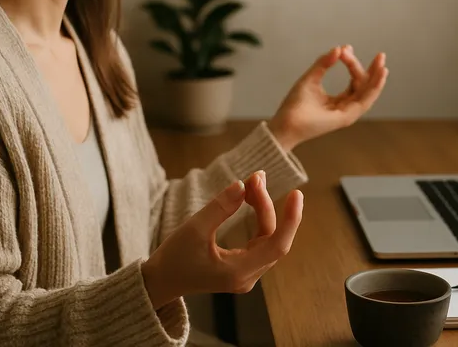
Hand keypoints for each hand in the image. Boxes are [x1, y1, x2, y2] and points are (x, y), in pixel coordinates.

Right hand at [141, 171, 302, 309]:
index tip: (297, 194)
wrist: (160, 282)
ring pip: (267, 237)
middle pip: (271, 237)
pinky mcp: (243, 268)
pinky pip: (260, 240)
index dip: (291, 219)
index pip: (277, 245)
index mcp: (238, 272)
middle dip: (266, 204)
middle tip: (255, 176)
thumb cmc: (174, 258)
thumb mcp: (194, 229)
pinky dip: (257, 218)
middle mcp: (247, 277)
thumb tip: (244, 184)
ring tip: (252, 183)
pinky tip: (251, 199)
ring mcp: (246, 274)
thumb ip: (221, 207)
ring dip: (262, 209)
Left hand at [269, 45, 387, 150]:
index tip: (345, 50)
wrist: (285, 123)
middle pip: (364, 87)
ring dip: (377, 78)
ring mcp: (347, 114)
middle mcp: (345, 108)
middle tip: (381, 55)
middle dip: (373, 71)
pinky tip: (379, 75)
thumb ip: (323, 63)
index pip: (353, 81)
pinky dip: (374, 88)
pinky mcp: (346, 117)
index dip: (352, 64)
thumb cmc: (294, 106)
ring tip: (382, 64)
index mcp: (338, 101)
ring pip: (368, 94)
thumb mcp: (310, 78)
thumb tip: (339, 48)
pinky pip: (365, 101)